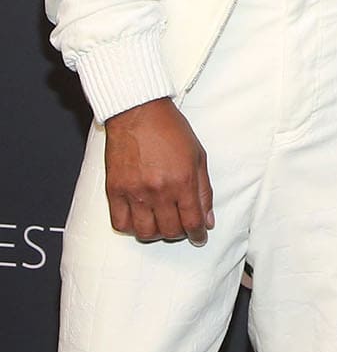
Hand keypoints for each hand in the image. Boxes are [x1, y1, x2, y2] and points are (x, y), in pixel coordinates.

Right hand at [103, 98, 212, 243]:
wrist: (138, 113)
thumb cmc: (170, 130)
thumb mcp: (198, 156)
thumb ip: (204, 190)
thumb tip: (208, 219)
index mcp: (183, 181)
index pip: (193, 221)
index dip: (198, 234)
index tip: (199, 237)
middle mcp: (159, 191)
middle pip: (170, 231)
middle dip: (179, 233)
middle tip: (181, 226)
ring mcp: (134, 193)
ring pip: (145, 232)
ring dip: (156, 233)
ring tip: (161, 223)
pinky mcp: (114, 191)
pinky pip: (120, 224)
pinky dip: (131, 228)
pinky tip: (139, 219)